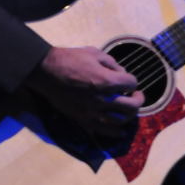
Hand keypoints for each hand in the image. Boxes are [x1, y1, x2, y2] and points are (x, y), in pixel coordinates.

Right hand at [26, 46, 144, 136]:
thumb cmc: (70, 59)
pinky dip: (116, 132)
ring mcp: (93, 112)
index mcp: (106, 81)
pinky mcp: (83, 119)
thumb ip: (112, 64)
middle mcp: (102, 100)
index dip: (133, 81)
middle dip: (138, 100)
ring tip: (128, 109)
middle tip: (136, 95)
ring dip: (129, 115)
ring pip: (121, 120)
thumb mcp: (95, 53)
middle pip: (132, 106)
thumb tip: (122, 74)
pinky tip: (121, 130)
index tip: (128, 80)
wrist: (47, 72)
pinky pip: (104, 131)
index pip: (132, 84)